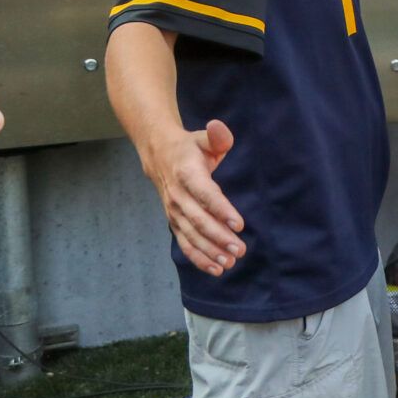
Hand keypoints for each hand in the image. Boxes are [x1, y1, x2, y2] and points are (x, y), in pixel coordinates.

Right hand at [144, 120, 243, 275]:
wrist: (158, 155)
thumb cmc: (189, 147)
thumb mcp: (203, 137)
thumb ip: (216, 136)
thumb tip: (219, 128)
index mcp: (187, 174)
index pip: (206, 195)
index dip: (221, 210)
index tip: (239, 224)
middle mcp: (178, 196)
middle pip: (199, 221)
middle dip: (219, 238)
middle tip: (240, 249)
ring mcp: (174, 211)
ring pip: (192, 236)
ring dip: (210, 252)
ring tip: (230, 263)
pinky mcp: (174, 221)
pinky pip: (185, 243)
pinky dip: (199, 257)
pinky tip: (216, 268)